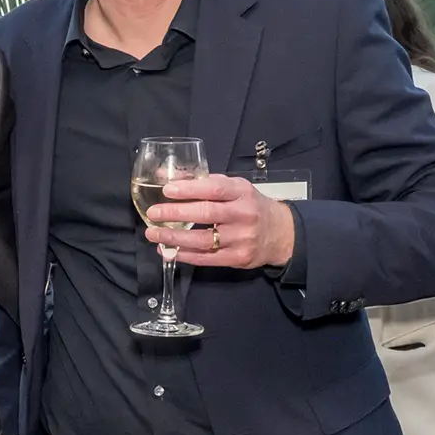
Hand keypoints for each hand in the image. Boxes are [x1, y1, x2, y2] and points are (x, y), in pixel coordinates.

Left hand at [146, 174, 295, 269]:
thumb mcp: (234, 188)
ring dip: (174, 237)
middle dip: (175, 213)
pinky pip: (207, 259)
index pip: (214, 189)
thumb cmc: (250, 206)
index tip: (166, 190)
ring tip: (153, 233)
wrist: (281, 233)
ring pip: (203, 240)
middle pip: (206, 214)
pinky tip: (169, 250)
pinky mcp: (239, 258)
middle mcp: (244, 215)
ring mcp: (242, 239)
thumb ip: (202, 182)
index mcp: (242, 192)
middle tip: (153, 213)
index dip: (189, 189)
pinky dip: (185, 255)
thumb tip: (164, 175)